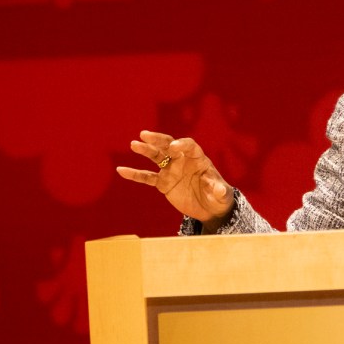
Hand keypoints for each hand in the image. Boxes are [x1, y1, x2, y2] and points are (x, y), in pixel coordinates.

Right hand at [116, 131, 235, 229]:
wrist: (210, 208)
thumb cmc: (219, 197)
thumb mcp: (222, 195)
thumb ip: (219, 190)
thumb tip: (220, 189)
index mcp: (198, 159)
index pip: (189, 146)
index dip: (182, 145)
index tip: (174, 147)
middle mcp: (182, 161)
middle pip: (168, 146)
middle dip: (158, 140)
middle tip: (145, 135)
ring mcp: (171, 170)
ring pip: (156, 157)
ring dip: (145, 151)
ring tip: (134, 145)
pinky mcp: (163, 183)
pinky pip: (147, 177)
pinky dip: (135, 174)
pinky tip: (121, 170)